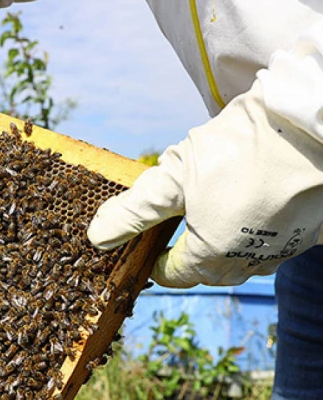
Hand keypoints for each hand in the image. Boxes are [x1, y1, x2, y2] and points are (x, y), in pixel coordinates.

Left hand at [87, 80, 322, 287]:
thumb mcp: (172, 179)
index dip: (152, 259)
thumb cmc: (239, 151)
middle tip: (172, 223)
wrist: (311, 126)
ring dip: (220, 242)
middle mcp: (248, 264)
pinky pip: (269, 242)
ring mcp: (282, 251)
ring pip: (240, 259)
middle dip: (185, 252)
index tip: (144, 240)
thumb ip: (133, 212)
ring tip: (207, 208)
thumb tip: (97, 238)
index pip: (171, 274)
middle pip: (206, 270)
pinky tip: (246, 202)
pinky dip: (252, 230)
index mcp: (211, 258)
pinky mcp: (307, 233)